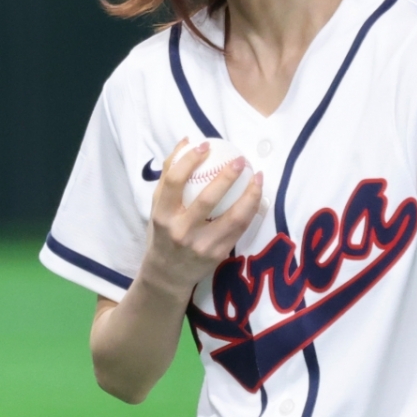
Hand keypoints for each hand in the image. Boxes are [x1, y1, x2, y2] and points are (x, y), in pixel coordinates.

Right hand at [139, 139, 262, 301]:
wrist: (167, 275)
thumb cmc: (163, 234)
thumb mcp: (158, 207)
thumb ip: (169, 176)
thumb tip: (186, 141)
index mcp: (163, 216)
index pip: (174, 183)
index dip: (189, 161)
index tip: (204, 145)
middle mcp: (181, 232)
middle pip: (207, 200)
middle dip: (226, 177)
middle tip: (240, 160)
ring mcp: (202, 245)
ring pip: (232, 217)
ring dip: (249, 195)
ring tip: (258, 177)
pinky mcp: (218, 254)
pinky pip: (240, 229)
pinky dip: (251, 210)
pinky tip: (257, 196)